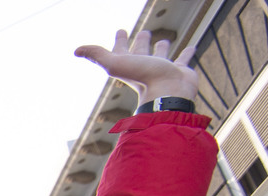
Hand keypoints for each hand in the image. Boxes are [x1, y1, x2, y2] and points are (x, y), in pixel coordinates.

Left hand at [75, 29, 197, 102]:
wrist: (170, 93)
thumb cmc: (144, 78)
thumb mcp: (116, 64)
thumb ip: (98, 56)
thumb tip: (76, 50)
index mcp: (129, 66)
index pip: (121, 50)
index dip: (119, 41)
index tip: (121, 30)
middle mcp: (144, 68)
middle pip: (141, 53)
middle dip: (140, 43)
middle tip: (143, 33)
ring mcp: (162, 70)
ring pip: (161, 56)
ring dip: (161, 48)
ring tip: (163, 40)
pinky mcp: (179, 72)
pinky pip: (183, 60)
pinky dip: (187, 54)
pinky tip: (192, 47)